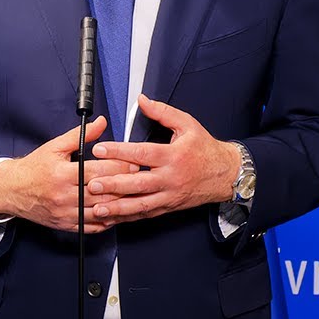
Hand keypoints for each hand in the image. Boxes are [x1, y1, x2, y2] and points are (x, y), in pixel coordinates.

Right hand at [0, 116, 137, 232]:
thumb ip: (80, 136)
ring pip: (100, 212)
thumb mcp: (54, 147)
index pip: (98, 171)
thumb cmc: (34, 168)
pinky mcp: (66, 225)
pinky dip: (107, 222)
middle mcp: (64, 195)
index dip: (119, 167)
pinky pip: (92, 227)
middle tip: (140, 179)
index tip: (132, 163)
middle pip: (102, 192)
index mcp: (62, 174)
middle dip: (125, 185)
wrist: (12, 190)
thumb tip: (101, 123)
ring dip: (120, 205)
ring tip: (133, 196)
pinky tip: (117, 214)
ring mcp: (65, 213)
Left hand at [86, 94, 239, 225]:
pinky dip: (129, 218)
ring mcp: (169, 196)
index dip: (119, 151)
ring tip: (97, 208)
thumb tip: (142, 101)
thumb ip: (163, 112)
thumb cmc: (205, 149)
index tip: (100, 149)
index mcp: (173, 156)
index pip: (142, 154)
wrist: (226, 175)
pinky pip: (146, 214)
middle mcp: (170, 178)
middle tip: (92, 183)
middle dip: (113, 185)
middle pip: (138, 184)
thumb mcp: (188, 124)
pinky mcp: (169, 207)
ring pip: (140, 205)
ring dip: (118, 208)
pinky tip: (113, 218)